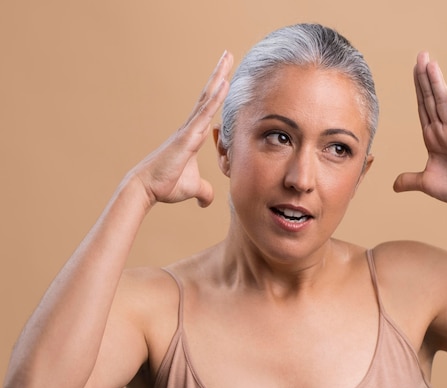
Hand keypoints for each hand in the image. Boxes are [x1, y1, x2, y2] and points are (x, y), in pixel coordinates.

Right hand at [131, 50, 232, 207]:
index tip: (228, 77)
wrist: (147, 188)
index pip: (209, 109)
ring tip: (227, 57)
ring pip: (207, 98)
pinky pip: (204, 113)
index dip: (218, 93)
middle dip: (219, 74)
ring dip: (218, 77)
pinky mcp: (187, 136)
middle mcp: (191, 127)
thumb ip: (204, 192)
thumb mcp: (193, 188)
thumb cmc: (167, 185)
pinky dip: (215, 98)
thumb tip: (207, 202)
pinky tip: (225, 83)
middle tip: (227, 55)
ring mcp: (189, 129)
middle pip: (208, 95)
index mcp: (193, 135)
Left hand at [393, 52, 446, 212]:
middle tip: (421, 55)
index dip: (418, 89)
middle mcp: (445, 130)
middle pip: (432, 99)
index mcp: (434, 137)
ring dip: (437, 84)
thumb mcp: (427, 183)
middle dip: (425, 78)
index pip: (423, 108)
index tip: (414, 69)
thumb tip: (394, 185)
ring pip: (445, 103)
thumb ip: (410, 180)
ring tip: (431, 63)